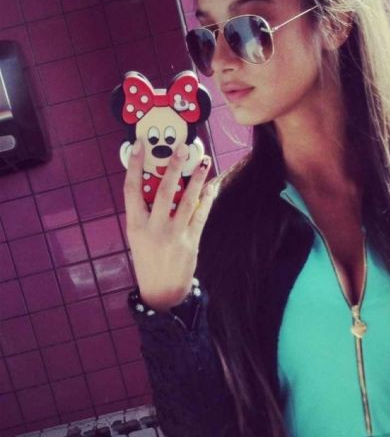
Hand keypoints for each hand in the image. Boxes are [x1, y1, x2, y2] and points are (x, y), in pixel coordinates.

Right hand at [124, 139, 218, 311]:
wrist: (162, 290)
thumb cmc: (148, 258)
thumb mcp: (137, 236)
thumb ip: (144, 212)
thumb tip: (155, 182)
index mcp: (135, 225)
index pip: (131, 189)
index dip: (135, 165)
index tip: (139, 145)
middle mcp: (153, 228)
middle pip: (164, 190)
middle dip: (173, 166)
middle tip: (181, 148)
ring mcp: (174, 235)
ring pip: (187, 200)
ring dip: (197, 179)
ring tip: (203, 162)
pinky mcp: (191, 241)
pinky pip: (201, 215)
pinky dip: (207, 199)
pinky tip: (211, 186)